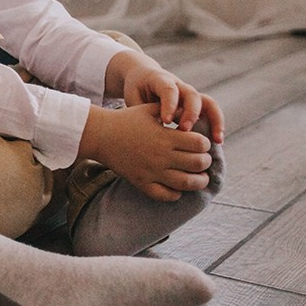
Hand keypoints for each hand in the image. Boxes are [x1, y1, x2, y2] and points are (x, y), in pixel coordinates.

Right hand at [79, 102, 213, 200]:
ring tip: (200, 178)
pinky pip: (166, 195)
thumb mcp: (149, 109)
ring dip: (199, 181)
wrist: (100, 135)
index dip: (205, 143)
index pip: (200, 144)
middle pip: (198, 164)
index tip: (201, 143)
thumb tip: (193, 114)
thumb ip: (172, 111)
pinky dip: (176, 194)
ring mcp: (152, 171)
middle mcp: (161, 155)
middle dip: (205, 161)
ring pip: (187, 183)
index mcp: (165, 136)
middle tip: (202, 159)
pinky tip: (177, 187)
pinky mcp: (142, 183)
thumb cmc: (126, 120)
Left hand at [120, 61, 224, 143]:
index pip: (169, 90)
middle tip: (184, 130)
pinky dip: (216, 126)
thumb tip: (147, 133)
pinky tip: (217, 142)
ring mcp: (190, 95)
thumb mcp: (133, 97)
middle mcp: (179, 86)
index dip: (169, 105)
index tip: (165, 121)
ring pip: (208, 103)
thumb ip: (140, 112)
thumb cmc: (136, 89)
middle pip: (192, 95)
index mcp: (161, 81)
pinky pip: (210, 112)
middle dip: (191, 113)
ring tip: (216, 141)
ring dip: (214, 121)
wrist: (144, 75)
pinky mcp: (196, 104)